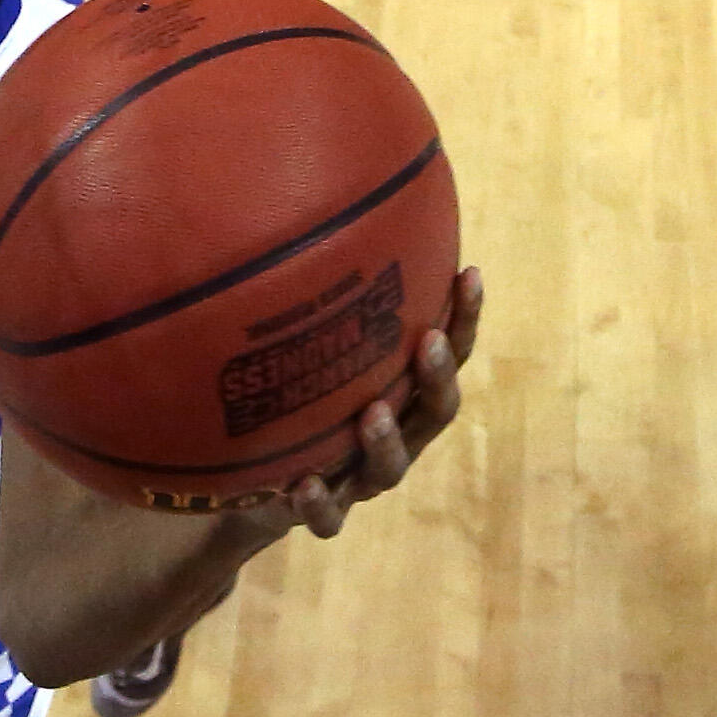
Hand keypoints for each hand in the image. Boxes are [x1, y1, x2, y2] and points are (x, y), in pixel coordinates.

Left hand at [238, 267, 482, 540]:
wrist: (248, 486)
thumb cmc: (286, 398)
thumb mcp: (299, 342)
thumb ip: (314, 289)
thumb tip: (308, 198)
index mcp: (401, 392)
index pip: (446, 350)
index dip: (463, 317)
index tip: (468, 272)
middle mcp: (394, 434)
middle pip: (435, 411)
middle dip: (436, 377)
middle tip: (426, 342)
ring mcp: (359, 478)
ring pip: (389, 468)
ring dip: (385, 441)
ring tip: (370, 414)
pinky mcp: (320, 512)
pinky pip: (328, 518)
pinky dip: (319, 503)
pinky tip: (301, 484)